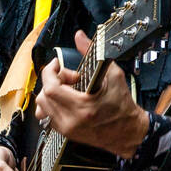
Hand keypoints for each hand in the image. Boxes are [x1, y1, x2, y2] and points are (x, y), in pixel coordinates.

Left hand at [36, 30, 149, 158]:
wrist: (129, 131)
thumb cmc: (123, 106)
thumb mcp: (113, 75)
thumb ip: (92, 53)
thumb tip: (80, 37)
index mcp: (83, 108)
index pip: (51, 88)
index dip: (51, 72)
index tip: (58, 65)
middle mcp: (71, 121)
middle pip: (44, 96)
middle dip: (53, 81)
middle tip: (69, 77)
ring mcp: (67, 129)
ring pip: (42, 106)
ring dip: (50, 92)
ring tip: (67, 88)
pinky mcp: (65, 132)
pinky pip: (47, 115)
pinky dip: (52, 103)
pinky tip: (66, 98)